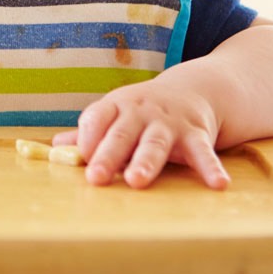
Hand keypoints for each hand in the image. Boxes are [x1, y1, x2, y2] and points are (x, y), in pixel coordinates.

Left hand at [53, 78, 229, 189]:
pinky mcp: (196, 133)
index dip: (87, 136)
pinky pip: (203, 152)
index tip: (80, 156)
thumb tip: (55, 148)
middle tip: (96, 177)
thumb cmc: (143, 110)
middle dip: (108, 155)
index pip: (97, 118)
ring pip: (155, 143)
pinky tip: (217, 184)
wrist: (193, 89)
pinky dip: (210, 167)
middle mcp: (141, 112)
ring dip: (146, 162)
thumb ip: (90, 133)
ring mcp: (169, 122)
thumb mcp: (115, 114)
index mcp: (117, 107)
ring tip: (137, 180)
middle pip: (122, 134)